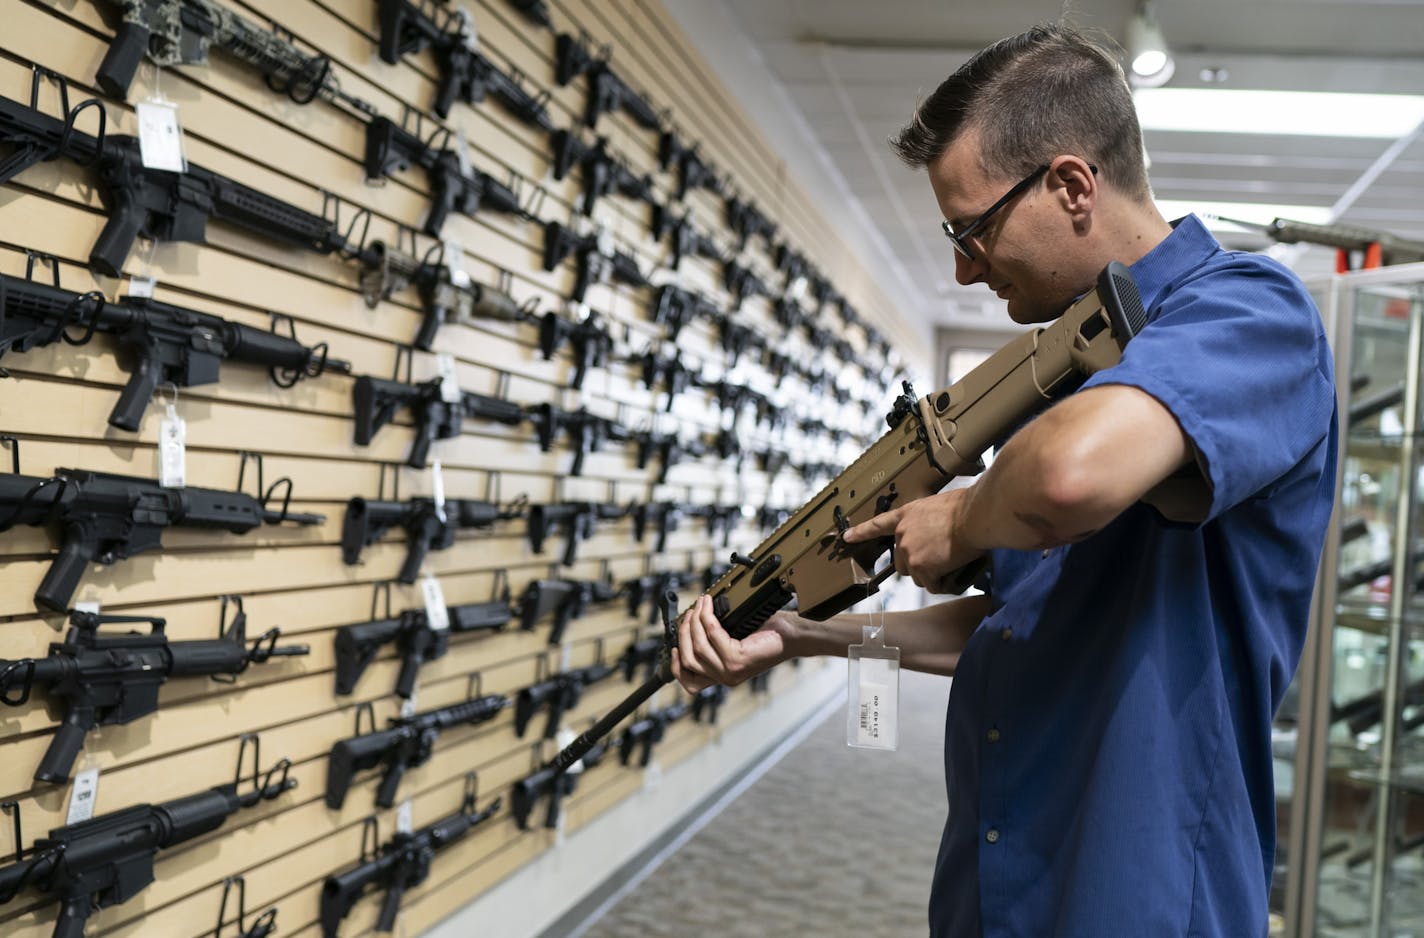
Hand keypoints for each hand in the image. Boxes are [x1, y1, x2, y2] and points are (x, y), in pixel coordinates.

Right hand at [671, 594, 796, 692]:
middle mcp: (725, 677)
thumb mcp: (735, 641)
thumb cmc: (768, 636)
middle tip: (690, 613)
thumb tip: (692, 626)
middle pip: (688, 658)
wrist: (791, 637)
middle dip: (684, 632)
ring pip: (697, 645)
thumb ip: (715, 643)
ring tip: (699, 605)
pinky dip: (707, 617)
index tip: (673, 647)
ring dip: (695, 621)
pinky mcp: (737, 659)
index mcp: (722, 676)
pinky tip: (709, 606)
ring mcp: (730, 670)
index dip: (676, 665)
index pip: (690, 682)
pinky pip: (712, 634)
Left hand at [842, 488, 982, 591]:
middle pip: (903, 562)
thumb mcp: (938, 506)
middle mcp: (902, 535)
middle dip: (918, 565)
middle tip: (938, 558)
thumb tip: (937, 531)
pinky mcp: (921, 568)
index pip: (878, 525)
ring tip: (949, 563)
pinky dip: (941, 584)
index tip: (846, 537)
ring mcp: (909, 552)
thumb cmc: (965, 507)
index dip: (861, 532)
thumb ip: (928, 520)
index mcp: (906, 516)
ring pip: (917, 576)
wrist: (973, 516)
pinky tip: (952, 573)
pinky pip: (930, 585)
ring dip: (931, 575)